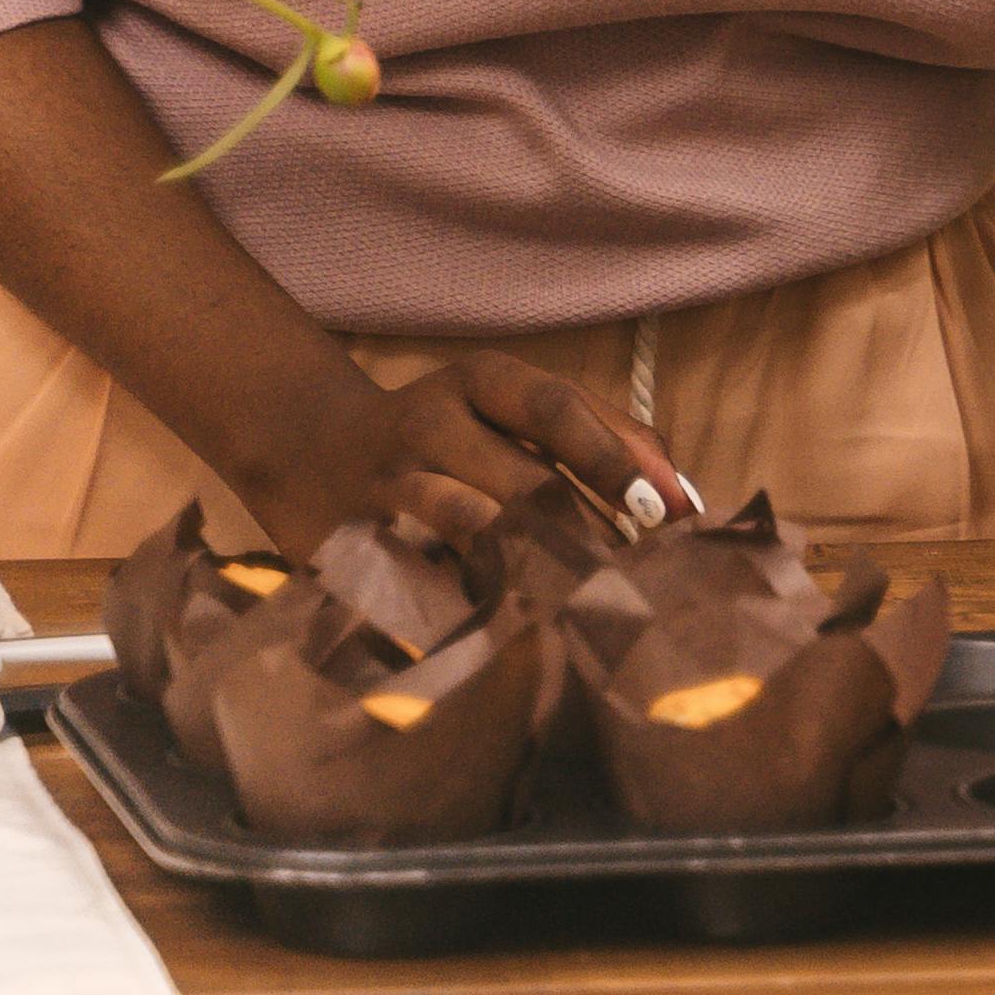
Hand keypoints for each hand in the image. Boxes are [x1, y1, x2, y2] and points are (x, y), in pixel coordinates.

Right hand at [259, 352, 697, 551]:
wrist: (309, 449)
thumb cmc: (450, 433)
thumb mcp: (513, 411)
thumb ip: (600, 435)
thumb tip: (685, 492)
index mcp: (483, 379)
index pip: (560, 409)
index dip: (617, 459)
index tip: (669, 509)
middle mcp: (431, 418)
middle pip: (524, 475)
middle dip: (591, 526)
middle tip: (642, 569)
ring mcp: (390, 478)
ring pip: (474, 525)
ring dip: (540, 563)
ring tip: (592, 594)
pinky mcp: (358, 534)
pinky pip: (428, 570)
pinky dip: (479, 592)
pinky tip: (522, 615)